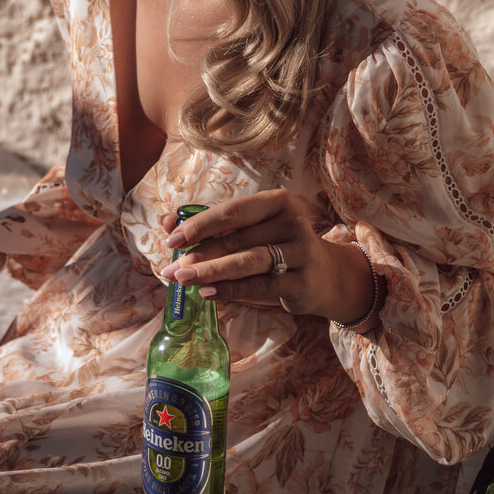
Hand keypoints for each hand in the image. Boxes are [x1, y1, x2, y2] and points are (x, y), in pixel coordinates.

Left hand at [159, 191, 383, 327]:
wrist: (326, 275)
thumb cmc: (278, 245)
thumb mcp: (251, 229)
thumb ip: (212, 224)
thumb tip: (166, 221)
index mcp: (278, 201)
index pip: (232, 211)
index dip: (200, 224)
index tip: (172, 238)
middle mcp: (292, 221)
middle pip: (236, 238)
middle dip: (199, 253)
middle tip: (171, 268)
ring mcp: (300, 252)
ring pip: (247, 261)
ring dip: (210, 271)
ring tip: (183, 278)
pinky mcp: (302, 282)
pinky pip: (259, 287)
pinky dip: (230, 290)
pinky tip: (207, 292)